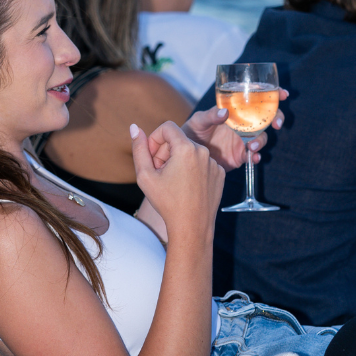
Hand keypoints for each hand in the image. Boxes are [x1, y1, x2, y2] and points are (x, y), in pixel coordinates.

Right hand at [130, 121, 223, 243]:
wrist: (192, 227)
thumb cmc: (167, 203)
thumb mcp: (145, 176)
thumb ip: (139, 149)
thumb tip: (134, 127)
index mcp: (186, 148)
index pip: (167, 127)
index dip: (155, 138)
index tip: (152, 157)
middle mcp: (203, 151)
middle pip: (179, 140)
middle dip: (167, 151)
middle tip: (160, 172)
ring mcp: (214, 162)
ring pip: (192, 151)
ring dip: (180, 160)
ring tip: (174, 182)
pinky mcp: (221, 173)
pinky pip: (204, 162)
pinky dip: (194, 169)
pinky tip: (188, 187)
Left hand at [181, 92, 287, 169]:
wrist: (186, 156)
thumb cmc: (191, 131)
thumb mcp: (199, 120)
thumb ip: (210, 115)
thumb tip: (225, 112)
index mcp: (234, 110)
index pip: (256, 99)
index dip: (273, 95)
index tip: (283, 94)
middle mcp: (242, 123)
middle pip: (267, 117)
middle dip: (277, 118)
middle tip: (276, 124)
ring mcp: (242, 139)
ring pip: (262, 137)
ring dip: (262, 141)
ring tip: (252, 147)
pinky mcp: (240, 155)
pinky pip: (253, 156)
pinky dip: (257, 157)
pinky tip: (253, 158)